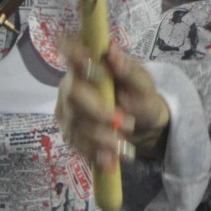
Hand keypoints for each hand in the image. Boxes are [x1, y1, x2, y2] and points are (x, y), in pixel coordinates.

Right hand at [57, 37, 167, 169]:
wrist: (142, 125)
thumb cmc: (141, 96)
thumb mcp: (143, 83)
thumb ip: (129, 70)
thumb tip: (113, 54)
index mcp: (89, 66)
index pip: (71, 52)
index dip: (72, 53)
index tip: (85, 59)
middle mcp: (71, 85)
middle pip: (73, 96)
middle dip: (98, 113)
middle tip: (125, 124)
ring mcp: (67, 109)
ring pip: (75, 124)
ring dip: (100, 138)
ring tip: (122, 145)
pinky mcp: (69, 131)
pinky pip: (76, 143)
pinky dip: (95, 152)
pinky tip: (109, 159)